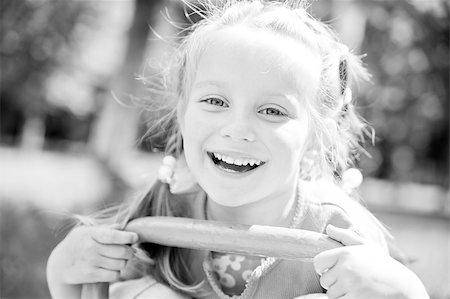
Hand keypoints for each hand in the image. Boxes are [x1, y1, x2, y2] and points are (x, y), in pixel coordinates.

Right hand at [48, 225, 137, 284]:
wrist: (60, 263)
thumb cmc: (79, 242)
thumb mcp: (88, 230)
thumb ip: (105, 228)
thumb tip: (121, 226)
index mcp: (91, 234)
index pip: (113, 236)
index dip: (127, 237)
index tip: (135, 237)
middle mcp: (91, 248)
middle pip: (121, 252)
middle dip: (130, 252)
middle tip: (129, 251)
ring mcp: (91, 262)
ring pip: (120, 264)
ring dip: (123, 262)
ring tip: (118, 260)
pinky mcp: (91, 275)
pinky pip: (114, 275)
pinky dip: (117, 272)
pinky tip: (112, 268)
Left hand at [313, 225, 428, 298]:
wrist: (404, 288)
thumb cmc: (383, 266)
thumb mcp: (366, 247)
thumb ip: (345, 236)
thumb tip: (328, 228)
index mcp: (345, 253)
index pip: (318, 262)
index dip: (323, 269)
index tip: (334, 271)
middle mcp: (346, 267)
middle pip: (324, 281)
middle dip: (334, 283)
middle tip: (351, 281)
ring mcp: (350, 284)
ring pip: (331, 294)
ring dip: (341, 294)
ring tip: (357, 288)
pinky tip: (358, 296)